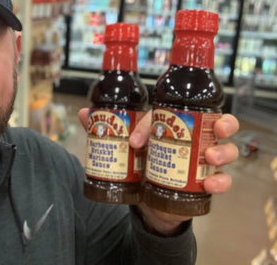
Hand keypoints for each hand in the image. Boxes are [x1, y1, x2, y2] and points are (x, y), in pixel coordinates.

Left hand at [78, 109, 239, 234]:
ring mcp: (202, 160)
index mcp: (171, 125)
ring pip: (226, 148)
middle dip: (222, 122)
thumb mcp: (122, 148)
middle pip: (216, 122)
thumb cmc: (139, 164)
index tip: (134, 141)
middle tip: (215, 128)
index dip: (151, 124)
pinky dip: (221, 181)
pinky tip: (210, 184)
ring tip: (211, 157)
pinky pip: (223, 179)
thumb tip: (85, 113)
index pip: (167, 114)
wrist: (146, 200)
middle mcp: (192, 138)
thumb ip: (103, 131)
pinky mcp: (206, 181)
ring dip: (223, 150)